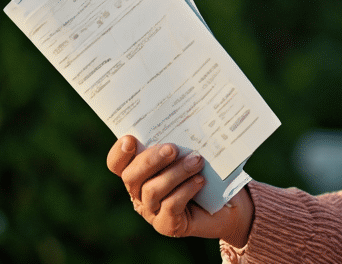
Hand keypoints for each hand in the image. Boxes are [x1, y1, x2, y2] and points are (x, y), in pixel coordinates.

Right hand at [106, 136, 253, 245]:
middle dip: (150, 160)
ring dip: (176, 172)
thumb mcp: (189, 151)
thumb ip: (179, 140)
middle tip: (172, 148)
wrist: (225, 205)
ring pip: (152, 190)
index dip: (119, 152)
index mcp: (138, 170)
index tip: (130, 138)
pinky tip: (200, 180)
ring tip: (197, 160)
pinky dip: (186, 190)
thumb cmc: (204, 171)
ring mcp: (151, 211)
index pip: (116, 163)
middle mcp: (138, 192)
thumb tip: (185, 117)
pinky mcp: (167, 225)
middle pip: (131, 176)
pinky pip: (171, 205)